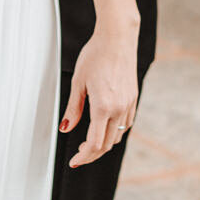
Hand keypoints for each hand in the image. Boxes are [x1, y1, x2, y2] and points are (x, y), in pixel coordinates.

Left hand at [61, 26, 138, 168]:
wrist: (117, 38)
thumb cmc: (95, 55)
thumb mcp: (78, 82)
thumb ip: (74, 108)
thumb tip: (66, 128)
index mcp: (103, 106)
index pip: (94, 143)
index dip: (83, 156)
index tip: (74, 161)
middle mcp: (119, 108)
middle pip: (106, 144)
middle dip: (92, 153)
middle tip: (78, 154)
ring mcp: (128, 104)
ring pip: (117, 136)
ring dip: (103, 143)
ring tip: (89, 142)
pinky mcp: (133, 99)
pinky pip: (125, 124)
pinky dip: (114, 132)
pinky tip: (104, 127)